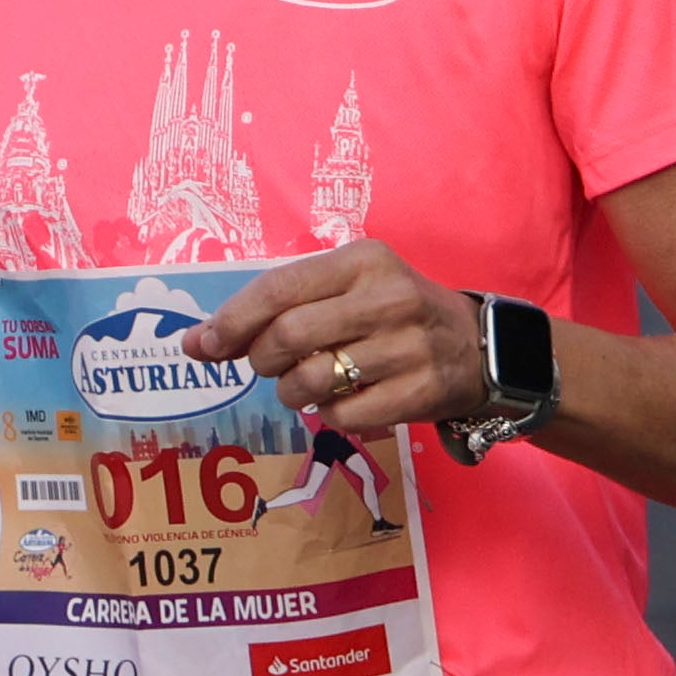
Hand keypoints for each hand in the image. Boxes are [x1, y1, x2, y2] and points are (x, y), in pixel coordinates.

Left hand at [184, 239, 481, 437]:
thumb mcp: (346, 288)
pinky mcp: (421, 391)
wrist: (477, 346)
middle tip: (270, 365)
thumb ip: (277, 306)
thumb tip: (198, 342)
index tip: (203, 346)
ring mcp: (408, 347)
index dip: (231, 321)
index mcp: (361, 261)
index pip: (278, 289)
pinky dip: (329, 413)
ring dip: (292, 392)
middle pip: (288, 337)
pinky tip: (342, 399)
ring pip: (312, 381)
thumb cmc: (392, 313)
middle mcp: (387, 297)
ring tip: (306, 384)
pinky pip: (344, 415)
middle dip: (262, 359)